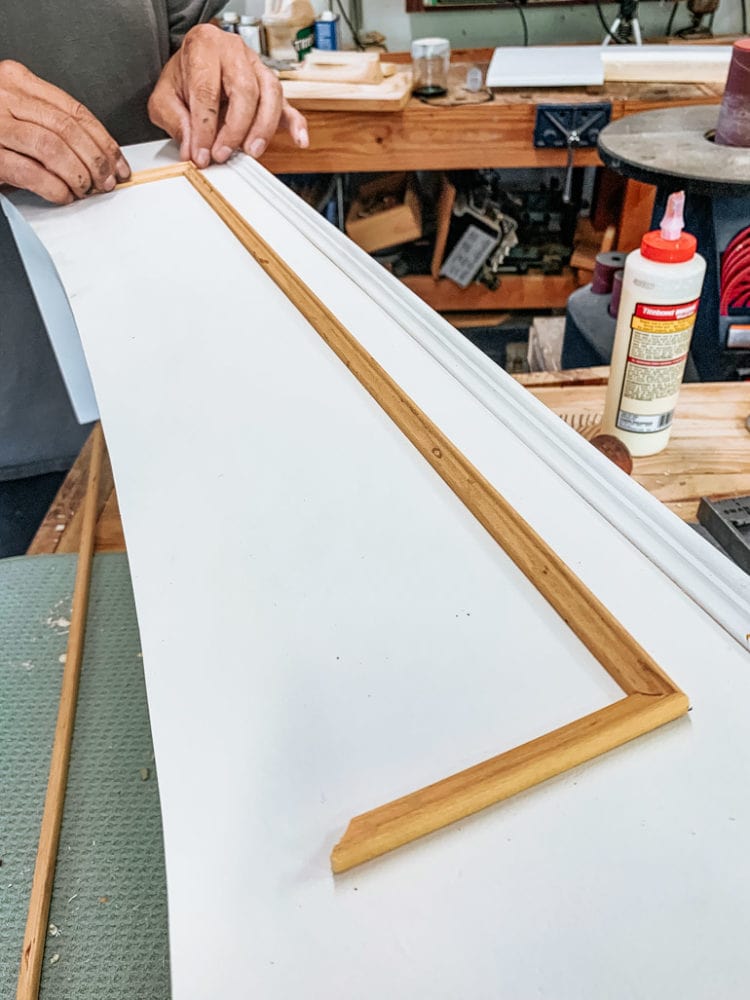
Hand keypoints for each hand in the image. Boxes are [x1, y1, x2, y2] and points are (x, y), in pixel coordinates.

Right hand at [0, 60, 129, 204]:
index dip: (104, 140)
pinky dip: (55, 189)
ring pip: (53, 149)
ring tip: (87, 190)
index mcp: (16, 80)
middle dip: (96, 160)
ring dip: (79, 175)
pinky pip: (31, 173)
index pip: (74, 110)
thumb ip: (48, 122)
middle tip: (107, 181)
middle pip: (68, 130)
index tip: (118, 162)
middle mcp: (4, 97)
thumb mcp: (16, 112)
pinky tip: (63, 195)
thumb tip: (95, 153)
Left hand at [148, 23, 308, 166]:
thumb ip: (174, 121)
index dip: (204, 127)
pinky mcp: (270, 87)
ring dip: (262, 128)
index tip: (201, 154)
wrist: (196, 62)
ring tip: (251, 151)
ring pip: (270, 94)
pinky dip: (296, 124)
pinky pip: (288, 103)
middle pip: (244, 90)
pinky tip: (300, 140)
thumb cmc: (184, 77)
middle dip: (235, 128)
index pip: (207, 90)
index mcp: (204, 46)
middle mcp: (234, 52)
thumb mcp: (164, 96)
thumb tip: (192, 148)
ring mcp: (257, 67)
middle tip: (223, 154)